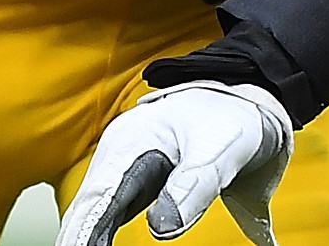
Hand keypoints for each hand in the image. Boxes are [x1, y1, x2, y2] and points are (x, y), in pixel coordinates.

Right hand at [55, 82, 291, 245]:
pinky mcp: (149, 181)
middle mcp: (122, 156)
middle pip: (90, 204)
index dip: (82, 229)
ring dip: (87, 232)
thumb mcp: (218, 151)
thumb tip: (160, 229)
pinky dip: (103, 228)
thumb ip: (191, 187)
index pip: (98, 198)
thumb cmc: (232, 117)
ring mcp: (132, 168)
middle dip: (77, 233)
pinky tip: (100, 242)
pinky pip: (117, 206)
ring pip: (99, 206)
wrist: (250, 98)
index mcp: (129, 144)